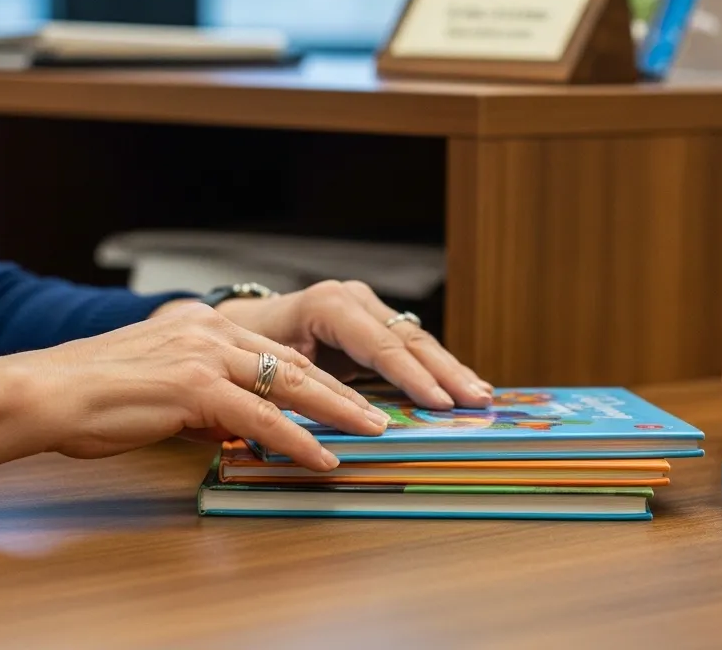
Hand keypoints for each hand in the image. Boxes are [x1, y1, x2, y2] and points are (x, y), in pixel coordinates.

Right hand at [20, 302, 389, 469]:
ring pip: (288, 384)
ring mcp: (203, 354)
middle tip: (380, 412)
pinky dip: (295, 439)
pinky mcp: (194, 385)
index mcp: (200, 326)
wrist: (44, 393)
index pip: (274, 352)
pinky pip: (259, 416)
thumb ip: (202, 405)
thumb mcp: (159, 393)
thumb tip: (233, 429)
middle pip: (292, 363)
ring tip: (372, 432)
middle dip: (342, 391)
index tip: (351, 396)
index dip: (318, 376)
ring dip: (337, 411)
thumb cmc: (90, 399)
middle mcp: (208, 330)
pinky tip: (320, 456)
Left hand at [211, 280, 493, 409]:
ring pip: (416, 339)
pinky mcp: (374, 319)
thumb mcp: (270, 367)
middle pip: (408, 339)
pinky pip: (410, 344)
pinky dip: (437, 366)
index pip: (381, 345)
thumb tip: (345, 422)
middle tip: (476, 400)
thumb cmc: (249, 350)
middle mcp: (353, 298)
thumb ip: (310, 389)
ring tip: (480, 393)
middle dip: (445, 373)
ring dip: (450, 369)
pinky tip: (463, 383)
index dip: (413, 377)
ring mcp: (367, 305)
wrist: (241, 324)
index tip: (439, 402)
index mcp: (329, 305)